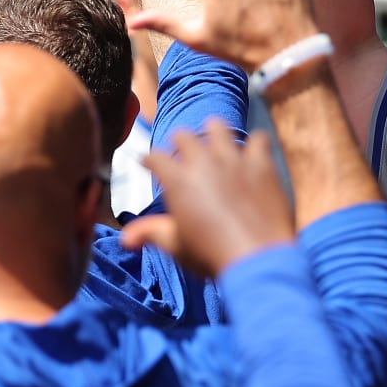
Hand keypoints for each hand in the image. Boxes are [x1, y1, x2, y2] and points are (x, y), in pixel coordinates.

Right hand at [120, 122, 293, 275]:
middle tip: (182, 150)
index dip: (149, 160)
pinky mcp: (261, 165)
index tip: (148, 162)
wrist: (255, 257)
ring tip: (215, 137)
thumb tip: (125, 239)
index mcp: (177, 180)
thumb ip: (149, 234)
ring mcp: (234, 160)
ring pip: (219, 128)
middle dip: (179, 141)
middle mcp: (203, 162)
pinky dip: (256, 144)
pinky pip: (259, 140)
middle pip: (184, 136)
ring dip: (214, 131)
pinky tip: (254, 151)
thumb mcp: (175, 245)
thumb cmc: (210, 255)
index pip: (155, 158)